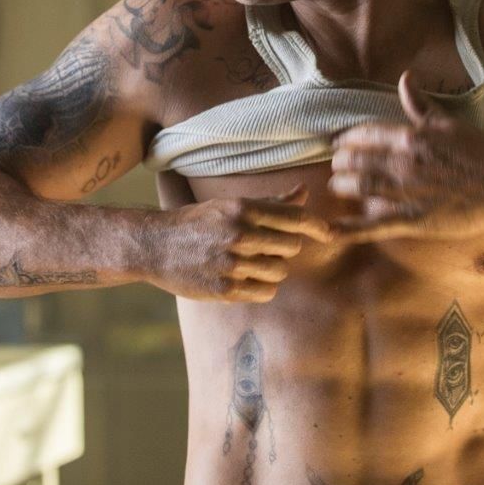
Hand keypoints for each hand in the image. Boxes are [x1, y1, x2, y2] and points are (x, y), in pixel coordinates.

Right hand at [142, 184, 332, 302]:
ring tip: (253, 262)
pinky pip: (266, 292)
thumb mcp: (230, 205)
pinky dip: (262, 287)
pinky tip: (246, 278)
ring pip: (280, 271)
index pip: (296, 219)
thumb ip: (271, 203)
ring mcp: (231, 263)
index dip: (318, 227)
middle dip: (286, 247)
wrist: (155, 245)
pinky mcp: (224, 289)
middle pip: (292, 246)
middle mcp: (238, 234)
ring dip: (273, 269)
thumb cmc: (198, 222)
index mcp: (241, 208)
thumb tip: (304, 192)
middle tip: (267, 246)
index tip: (328, 233)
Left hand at [327, 70, 483, 242]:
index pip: (365, 133)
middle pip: (355, 160)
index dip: (347, 137)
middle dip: (340, 161)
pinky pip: (372, 225)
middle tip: (337, 163)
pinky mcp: (411, 220)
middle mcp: (402, 164)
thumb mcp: (449, 123)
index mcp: (411, 138)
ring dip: (341, 184)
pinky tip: (329, 230)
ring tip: (337, 184)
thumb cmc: (480, 153)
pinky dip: (348, 228)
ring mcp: (405, 193)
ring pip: (358, 186)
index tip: (338, 141)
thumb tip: (405, 78)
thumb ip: (421, 104)